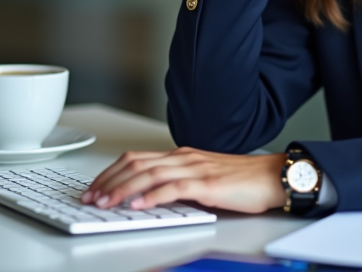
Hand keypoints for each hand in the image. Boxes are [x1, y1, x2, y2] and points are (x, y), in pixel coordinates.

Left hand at [80, 147, 286, 213]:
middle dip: (108, 181)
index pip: (136, 159)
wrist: (271, 176)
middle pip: (136, 163)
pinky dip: (152, 196)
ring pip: (149, 174)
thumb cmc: (242, 180)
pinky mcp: (207, 184)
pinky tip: (138, 204)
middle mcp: (184, 158)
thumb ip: (178, 183)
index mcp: (181, 156)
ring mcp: (195, 168)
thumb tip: (151, 197)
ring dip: (123, 189)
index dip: (111, 172)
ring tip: (105, 202)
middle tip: (90, 197)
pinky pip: (173, 188)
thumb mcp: (202, 179)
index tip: (95, 188)